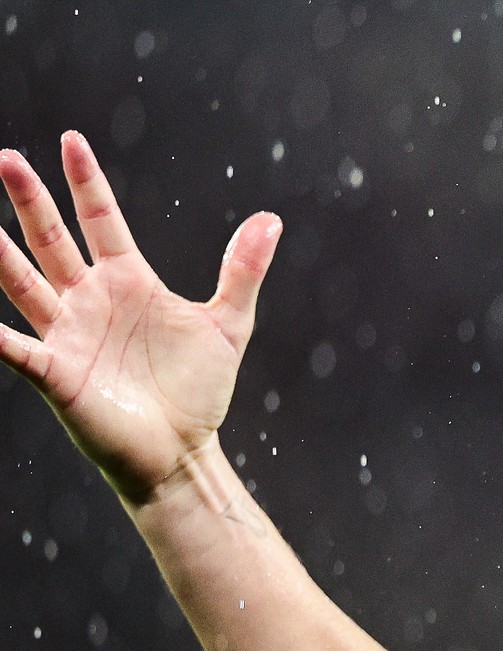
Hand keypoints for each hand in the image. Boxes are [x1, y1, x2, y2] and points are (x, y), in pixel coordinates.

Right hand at [0, 132, 279, 504]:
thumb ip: (243, 272)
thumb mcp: (228, 325)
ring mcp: (68, 334)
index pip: (101, 221)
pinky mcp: (56, 373)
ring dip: (0, 253)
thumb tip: (270, 220)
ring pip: (23, 283)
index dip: (86, 183)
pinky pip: (16, 348)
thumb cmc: (198, 391)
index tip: (71, 140)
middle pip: (52, 240)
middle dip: (30, 201)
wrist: (181, 451)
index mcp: (128, 282)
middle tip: (6, 159)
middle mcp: (89, 301)